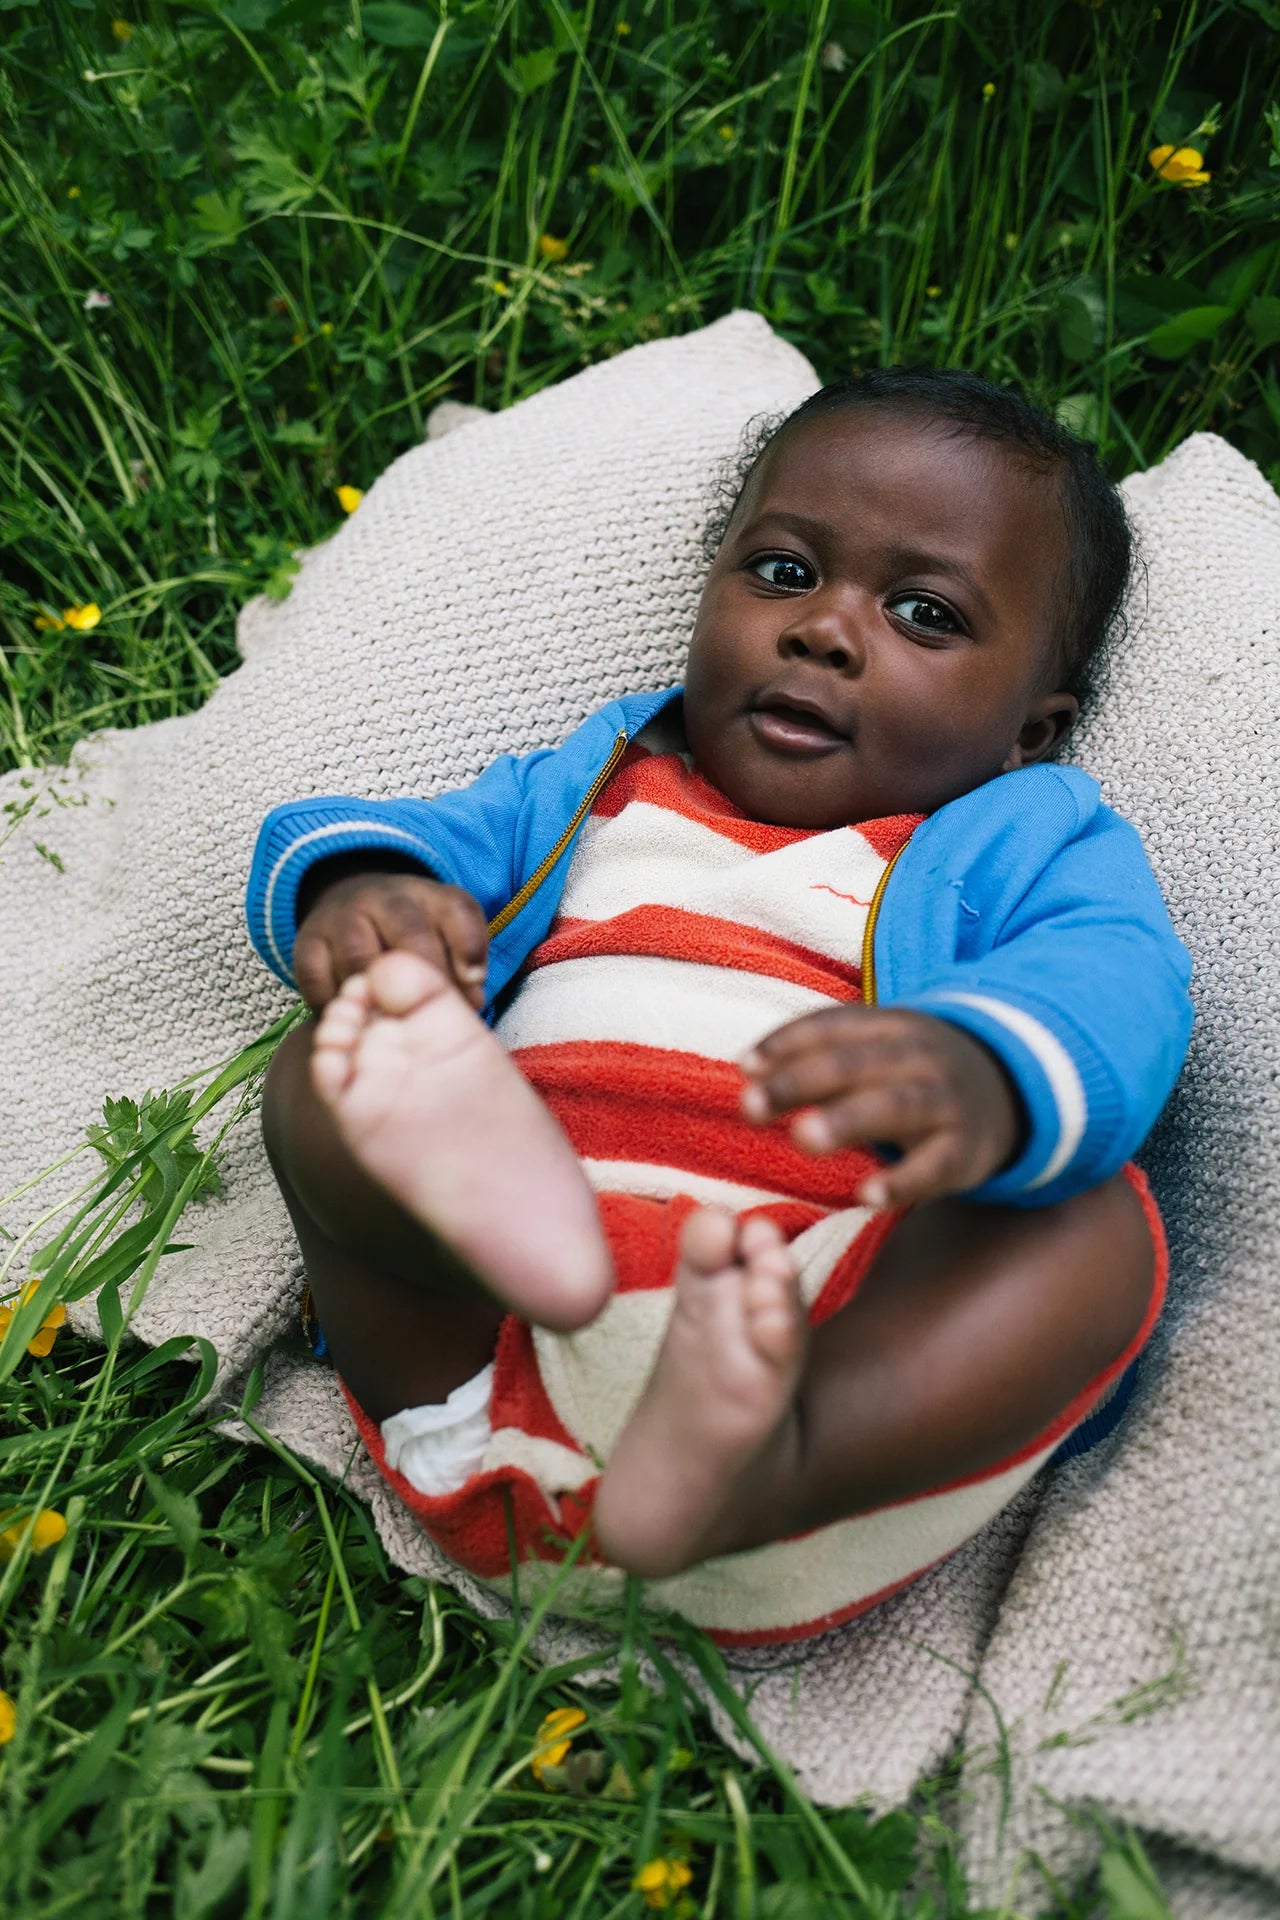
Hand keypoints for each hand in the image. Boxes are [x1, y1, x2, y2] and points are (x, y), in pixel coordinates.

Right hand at [292, 867, 488, 1011]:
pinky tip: (353, 1019)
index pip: (457, 911)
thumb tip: (469, 1003)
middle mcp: (383, 898)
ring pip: (360, 959)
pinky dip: (335, 1005)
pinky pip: (317, 977)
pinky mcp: (306, 941)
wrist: (348, 902)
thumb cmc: (410, 933)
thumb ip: (465, 964)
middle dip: (426, 980)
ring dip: (376, 998)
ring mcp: (341, 917)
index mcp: (428, 895)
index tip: (474, 986)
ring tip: (390, 1027)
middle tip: (431, 1019)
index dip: (469, 949)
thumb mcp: (445, 933)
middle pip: (410, 934)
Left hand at [740, 1006, 1020, 1207]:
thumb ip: (816, 1054)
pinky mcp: (965, 1150)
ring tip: (802, 1138)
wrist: (1009, 1086)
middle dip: (800, 1083)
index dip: (787, 1043)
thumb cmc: (912, 1070)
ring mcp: (944, 1102)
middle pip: (855, 1064)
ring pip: (895, 1107)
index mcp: (890, 1025)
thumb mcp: (876, 1048)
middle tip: (750, 1105)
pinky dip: (904, 1181)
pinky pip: (935, 1166)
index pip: (833, 1026)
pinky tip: (868, 1196)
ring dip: (847, 1121)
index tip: (745, 1067)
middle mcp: (918, 1057)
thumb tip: (747, 1068)